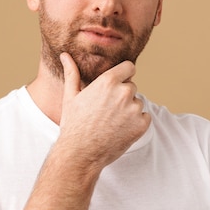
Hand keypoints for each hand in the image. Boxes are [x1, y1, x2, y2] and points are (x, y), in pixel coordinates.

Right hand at [58, 52, 150, 167]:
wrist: (80, 154)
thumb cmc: (73, 124)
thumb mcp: (70, 96)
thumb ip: (72, 73)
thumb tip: (65, 55)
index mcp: (108, 81)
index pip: (129, 67)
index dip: (123, 75)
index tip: (116, 84)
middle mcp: (124, 92)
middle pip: (132, 86)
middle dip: (122, 95)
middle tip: (106, 110)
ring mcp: (134, 109)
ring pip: (137, 103)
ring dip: (129, 110)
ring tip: (111, 122)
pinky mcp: (141, 125)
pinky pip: (144, 117)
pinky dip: (136, 123)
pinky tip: (120, 130)